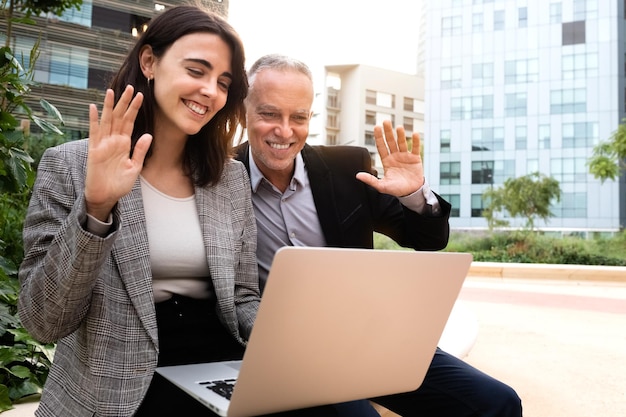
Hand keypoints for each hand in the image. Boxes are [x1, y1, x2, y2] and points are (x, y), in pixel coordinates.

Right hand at [85, 85, 152, 220]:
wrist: (106, 196)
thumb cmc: (119, 183)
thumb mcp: (134, 167)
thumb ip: (140, 151)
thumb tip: (148, 134)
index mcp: (124, 143)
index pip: (129, 121)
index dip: (134, 109)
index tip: (141, 96)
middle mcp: (113, 140)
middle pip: (119, 117)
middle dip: (124, 102)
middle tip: (131, 87)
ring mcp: (103, 144)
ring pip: (106, 121)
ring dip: (109, 106)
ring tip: (112, 91)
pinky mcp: (94, 150)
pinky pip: (94, 132)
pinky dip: (93, 120)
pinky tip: (94, 108)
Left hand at [356, 120, 424, 196]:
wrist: (411, 193)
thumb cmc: (396, 189)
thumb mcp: (382, 186)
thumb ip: (371, 180)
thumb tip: (358, 175)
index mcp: (386, 161)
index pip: (381, 147)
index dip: (379, 137)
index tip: (376, 127)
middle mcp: (395, 156)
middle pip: (390, 142)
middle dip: (388, 132)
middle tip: (386, 122)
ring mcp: (405, 156)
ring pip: (402, 143)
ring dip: (400, 135)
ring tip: (399, 127)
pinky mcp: (415, 158)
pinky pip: (415, 148)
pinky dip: (415, 141)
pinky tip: (414, 134)